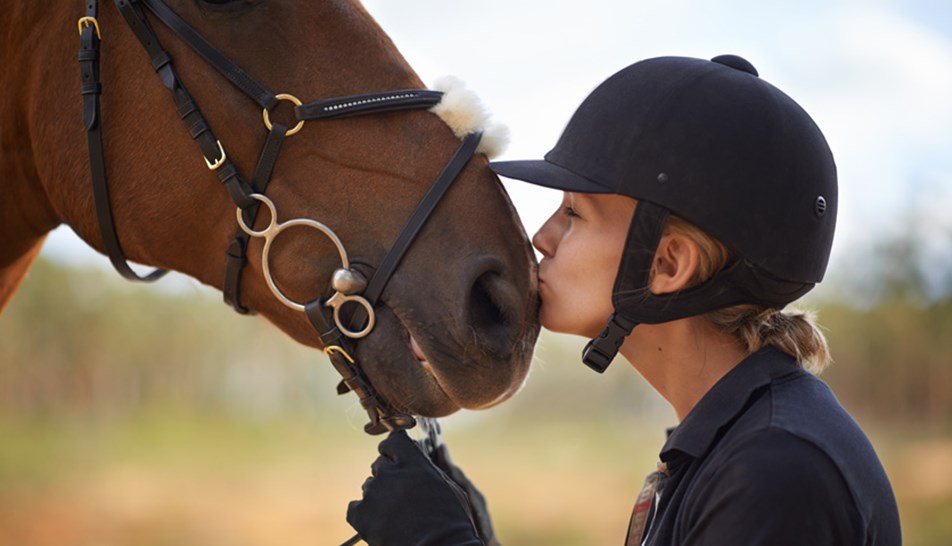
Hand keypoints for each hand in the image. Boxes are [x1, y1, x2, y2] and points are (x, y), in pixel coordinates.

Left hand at [347, 430, 483, 545]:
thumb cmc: (449, 521)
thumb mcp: (447, 485)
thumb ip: (426, 468)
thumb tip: (415, 460)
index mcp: (412, 462)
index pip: (393, 441)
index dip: (395, 451)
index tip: (398, 460)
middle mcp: (389, 472)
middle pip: (380, 464)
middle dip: (390, 476)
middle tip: (403, 495)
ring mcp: (373, 493)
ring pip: (369, 486)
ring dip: (379, 495)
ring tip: (396, 514)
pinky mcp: (361, 515)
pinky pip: (355, 507)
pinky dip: (365, 513)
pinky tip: (380, 522)